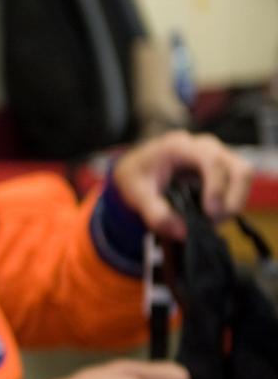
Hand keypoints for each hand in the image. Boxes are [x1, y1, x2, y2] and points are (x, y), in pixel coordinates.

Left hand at [111, 130, 252, 239]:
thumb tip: (182, 232)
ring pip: (244, 176)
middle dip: (232, 199)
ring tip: (211, 221)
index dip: (216, 188)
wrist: (136, 169)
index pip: (211, 161)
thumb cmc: (136, 176)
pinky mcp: (223, 169)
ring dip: (234, 202)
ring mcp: (217, 156)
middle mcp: (205, 147)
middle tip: (212, 221)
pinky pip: (239, 184)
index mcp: (180, 146)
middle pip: (239, 168)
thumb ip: (155, 213)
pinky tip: (211, 216)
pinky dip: (231, 203)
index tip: (209, 213)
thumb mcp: (135, 194)